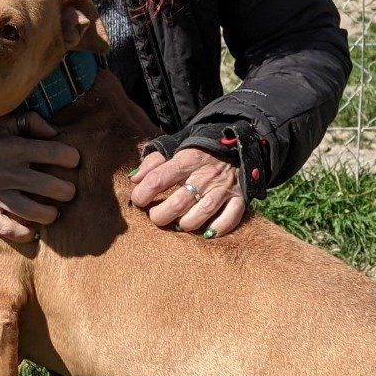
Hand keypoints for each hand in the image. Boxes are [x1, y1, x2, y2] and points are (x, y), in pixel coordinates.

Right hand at [0, 113, 79, 243]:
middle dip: (68, 191)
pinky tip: (33, 230)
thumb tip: (56, 133)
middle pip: (55, 188)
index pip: (59, 154)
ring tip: (52, 212)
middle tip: (65, 191)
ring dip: (51, 214)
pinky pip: (10, 230)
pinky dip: (26, 234)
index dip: (72, 159)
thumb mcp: (0, 122)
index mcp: (17, 148)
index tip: (71, 162)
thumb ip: (31, 121)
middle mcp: (11, 173)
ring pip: (38, 213)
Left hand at [129, 147, 246, 236]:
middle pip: (180, 201)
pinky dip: (218, 228)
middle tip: (155, 217)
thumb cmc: (199, 151)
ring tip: (178, 223)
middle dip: (162, 214)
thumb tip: (135, 178)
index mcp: (187, 159)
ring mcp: (224, 187)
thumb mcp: (175, 147)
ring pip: (204, 211)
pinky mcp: (240, 197)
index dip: (143, 193)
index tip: (138, 200)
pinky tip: (206, 231)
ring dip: (187, 223)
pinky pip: (231, 218)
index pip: (159, 179)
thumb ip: (153, 162)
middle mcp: (206, 174)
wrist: (236, 144)